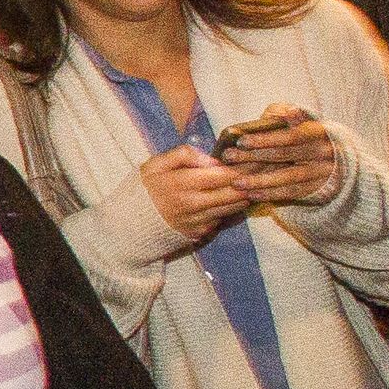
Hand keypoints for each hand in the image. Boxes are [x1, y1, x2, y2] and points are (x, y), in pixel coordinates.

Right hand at [139, 146, 255, 244]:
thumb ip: (183, 155)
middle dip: (249, 182)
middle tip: (261, 173)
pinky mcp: (197, 233)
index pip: (222, 175)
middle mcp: (191, 204)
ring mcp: (196, 221)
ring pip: (231, 207)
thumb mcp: (155, 164)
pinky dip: (230, 210)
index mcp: (180, 183)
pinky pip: (221, 219)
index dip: (241, 168)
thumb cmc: (143, 190)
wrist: (127, 225)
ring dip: (244, 197)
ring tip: (253, 185)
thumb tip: (213, 159)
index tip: (252, 161)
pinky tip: (234, 201)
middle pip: (232, 193)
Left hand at [218, 109, 340, 209]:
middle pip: (285, 154)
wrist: (338, 158)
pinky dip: (271, 194)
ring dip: (260, 180)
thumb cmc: (306, 134)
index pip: (291, 134)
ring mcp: (321, 171)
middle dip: (254, 156)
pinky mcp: (317, 188)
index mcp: (317, 131)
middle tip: (229, 157)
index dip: (267, 138)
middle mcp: (322, 151)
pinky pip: (292, 192)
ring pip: (288, 177)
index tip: (241, 140)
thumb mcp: (299, 119)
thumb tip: (270, 116)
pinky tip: (251, 194)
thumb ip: (281, 113)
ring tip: (237, 182)